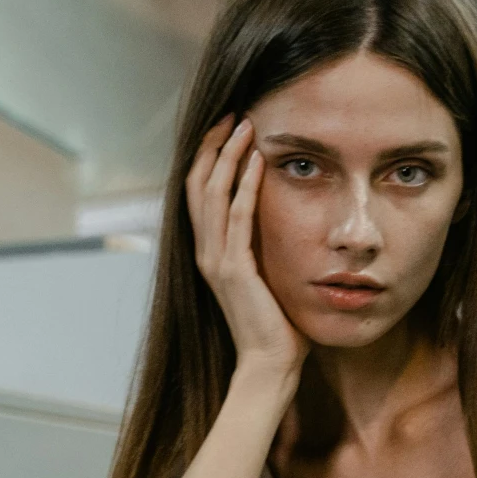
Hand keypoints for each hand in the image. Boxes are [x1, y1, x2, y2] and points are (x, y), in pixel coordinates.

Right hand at [186, 115, 305, 385]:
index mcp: (210, 252)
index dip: (210, 156)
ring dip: (229, 156)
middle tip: (232, 113)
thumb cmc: (275, 326)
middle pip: (198, 183)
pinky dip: (245, 185)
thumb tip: (278, 221)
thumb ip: (262, 248)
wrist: (268, 365)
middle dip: (214, 145)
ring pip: (212, 193)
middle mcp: (205, 251)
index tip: (228, 127)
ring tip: (245, 126)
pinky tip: (258, 161)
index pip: (200, 192)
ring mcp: (216, 260)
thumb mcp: (265, 277)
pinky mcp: (234, 270)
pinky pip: (237, 217)